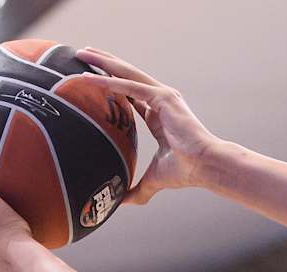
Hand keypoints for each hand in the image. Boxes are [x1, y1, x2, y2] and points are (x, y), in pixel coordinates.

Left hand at [75, 49, 223, 204]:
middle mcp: (161, 101)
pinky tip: (90, 77)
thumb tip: (122, 203)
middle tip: (83, 53)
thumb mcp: (155, 180)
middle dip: (104, 64)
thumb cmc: (185, 172)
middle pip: (126, 76)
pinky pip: (129, 86)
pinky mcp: (162, 97)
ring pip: (126, 73)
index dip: (112, 83)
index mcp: (159, 115)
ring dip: (103, 62)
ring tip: (82, 52)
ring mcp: (162, 96)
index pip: (131, 93)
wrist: (204, 167)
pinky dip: (109, 81)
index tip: (92, 76)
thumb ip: (138, 190)